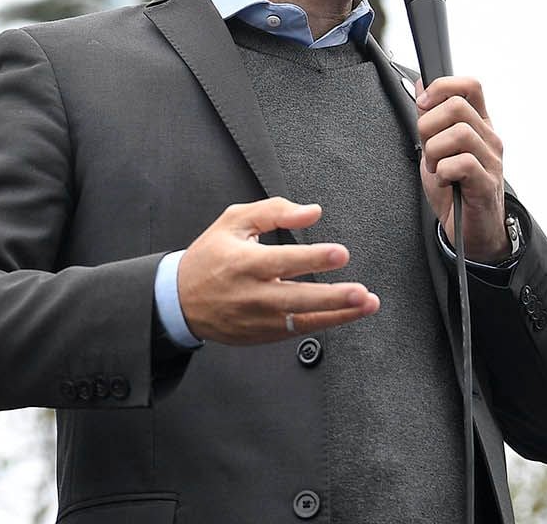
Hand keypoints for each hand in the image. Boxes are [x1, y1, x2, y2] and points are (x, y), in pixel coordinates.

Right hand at [176, 198, 379, 344]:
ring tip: (367, 304)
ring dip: (339, 314)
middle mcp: (251, 294)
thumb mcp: (233, 221)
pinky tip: (347, 315)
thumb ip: (273, 211)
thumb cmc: (210, 256)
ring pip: (304, 320)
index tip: (341, 254)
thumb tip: (312, 212)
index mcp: (242, 263)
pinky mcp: (263, 335)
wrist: (180, 300)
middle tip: (361, 292)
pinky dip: (324, 323)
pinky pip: (298, 332)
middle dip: (332, 297)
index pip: (283, 260)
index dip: (313, 258)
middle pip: (297, 298)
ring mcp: (258, 320)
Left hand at [415, 76, 506, 260]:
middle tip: (428, 148)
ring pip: (459, 133)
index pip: (470, 86)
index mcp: (478, 124)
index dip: (442, 87)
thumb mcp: (436, 148)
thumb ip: (430, 118)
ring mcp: (491, 160)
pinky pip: (462, 163)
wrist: (470, 230)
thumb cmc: (454, 188)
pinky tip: (445, 181)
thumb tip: (421, 85)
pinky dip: (444, 171)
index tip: (422, 105)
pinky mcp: (487, 184)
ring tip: (436, 167)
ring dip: (435, 151)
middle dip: (429, 125)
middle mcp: (489, 138)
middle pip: (457, 106)